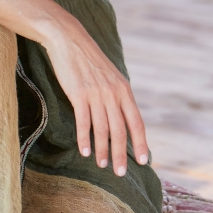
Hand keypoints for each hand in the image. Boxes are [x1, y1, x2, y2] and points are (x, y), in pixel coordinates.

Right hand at [43, 18, 147, 175]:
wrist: (69, 39)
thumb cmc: (89, 60)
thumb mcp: (110, 75)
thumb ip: (117, 95)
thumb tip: (122, 118)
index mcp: (124, 89)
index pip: (136, 121)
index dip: (140, 143)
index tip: (143, 161)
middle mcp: (113, 93)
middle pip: (120, 130)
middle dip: (121, 154)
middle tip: (121, 173)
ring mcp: (96, 93)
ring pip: (102, 129)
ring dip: (102, 150)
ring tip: (102, 165)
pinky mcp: (78, 94)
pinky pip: (84, 121)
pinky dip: (84, 138)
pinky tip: (84, 151)